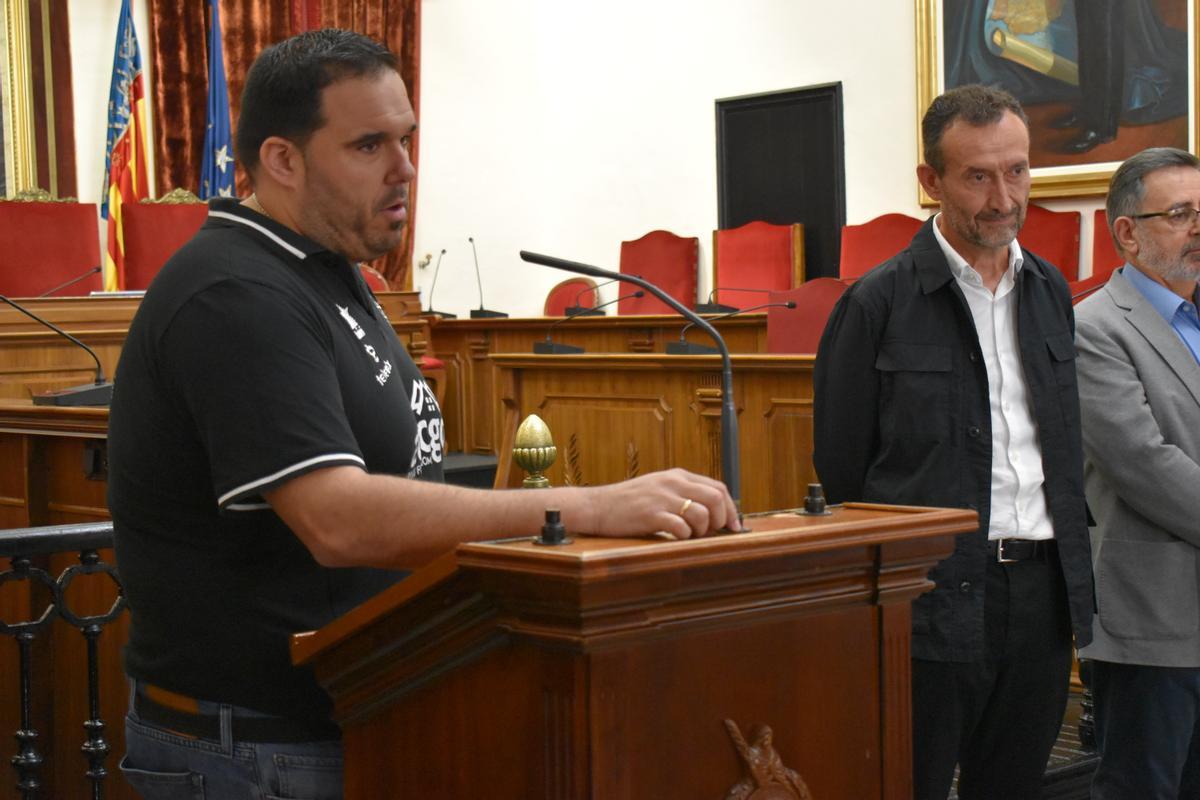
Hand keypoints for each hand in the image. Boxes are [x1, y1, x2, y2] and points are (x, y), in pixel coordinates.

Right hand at [579, 468, 739, 539]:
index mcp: (678, 476)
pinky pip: (681, 527)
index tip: (732, 526)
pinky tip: (676, 538)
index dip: (730, 509)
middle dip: (721, 520)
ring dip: (701, 531)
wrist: (599, 506)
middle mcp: (673, 483)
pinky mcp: (651, 514)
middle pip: (715, 498)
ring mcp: (662, 498)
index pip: (717, 487)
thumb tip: (714, 513)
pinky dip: (684, 537)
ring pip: (701, 514)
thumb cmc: (631, 502)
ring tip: (690, 536)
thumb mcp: (660, 488)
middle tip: (712, 533)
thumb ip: (684, 494)